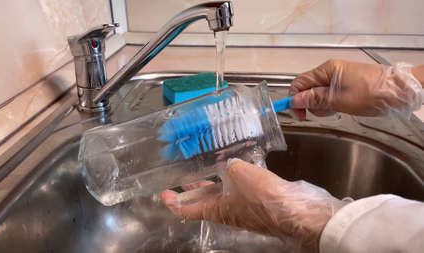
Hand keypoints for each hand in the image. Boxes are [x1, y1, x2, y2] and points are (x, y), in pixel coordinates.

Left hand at [161, 159, 345, 251]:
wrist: (296, 211)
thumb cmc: (264, 198)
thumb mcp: (238, 174)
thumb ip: (228, 165)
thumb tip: (228, 162)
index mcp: (217, 210)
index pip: (187, 210)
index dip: (173, 202)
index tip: (164, 195)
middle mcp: (228, 211)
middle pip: (204, 201)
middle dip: (193, 189)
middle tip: (184, 176)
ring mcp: (243, 206)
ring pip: (223, 193)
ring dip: (214, 181)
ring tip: (207, 165)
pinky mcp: (258, 199)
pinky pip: (240, 187)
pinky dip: (233, 177)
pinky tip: (236, 163)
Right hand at [289, 60, 422, 119]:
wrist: (399, 91)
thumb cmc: (371, 93)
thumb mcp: (339, 100)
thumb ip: (315, 99)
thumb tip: (295, 100)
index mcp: (326, 70)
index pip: (299, 83)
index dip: (294, 99)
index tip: (297, 114)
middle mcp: (330, 71)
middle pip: (307, 89)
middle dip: (310, 103)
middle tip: (322, 112)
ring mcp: (338, 78)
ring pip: (318, 94)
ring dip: (321, 106)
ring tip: (335, 110)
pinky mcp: (345, 85)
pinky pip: (329, 95)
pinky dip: (330, 104)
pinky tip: (340, 108)